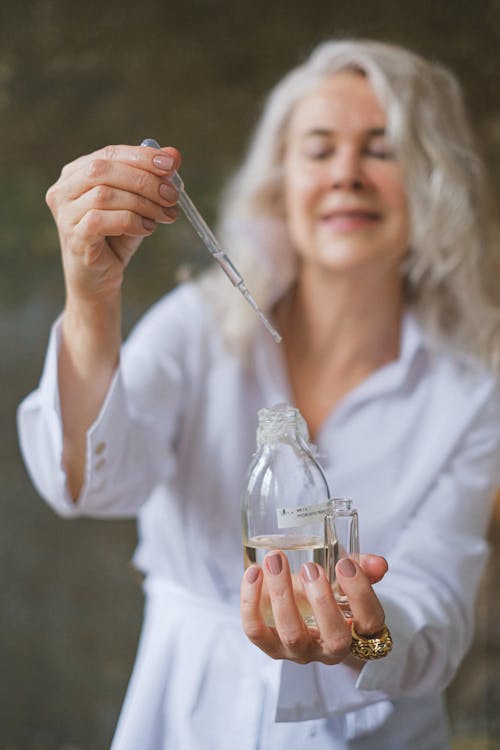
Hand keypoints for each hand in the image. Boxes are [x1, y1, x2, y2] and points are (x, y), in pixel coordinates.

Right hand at [45, 143, 180, 304]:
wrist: (100, 280)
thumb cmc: (116, 238)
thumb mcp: (138, 205)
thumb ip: (151, 180)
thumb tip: (173, 155)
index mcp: (76, 174)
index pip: (110, 153)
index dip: (142, 156)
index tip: (172, 163)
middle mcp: (64, 190)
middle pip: (103, 170)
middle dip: (144, 180)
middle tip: (171, 195)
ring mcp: (65, 215)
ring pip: (104, 195)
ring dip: (142, 203)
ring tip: (164, 216)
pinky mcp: (74, 237)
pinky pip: (102, 220)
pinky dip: (131, 222)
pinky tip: (147, 229)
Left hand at [240, 552, 387, 664]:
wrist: (295, 605)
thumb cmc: (324, 589)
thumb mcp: (344, 577)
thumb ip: (362, 567)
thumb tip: (378, 563)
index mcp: (356, 630)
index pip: (371, 623)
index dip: (361, 594)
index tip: (344, 563)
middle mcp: (330, 648)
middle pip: (335, 638)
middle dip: (323, 600)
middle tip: (310, 567)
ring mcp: (298, 651)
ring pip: (291, 634)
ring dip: (282, 593)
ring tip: (275, 559)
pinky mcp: (269, 645)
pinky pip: (256, 630)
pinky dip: (250, 600)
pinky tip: (254, 572)